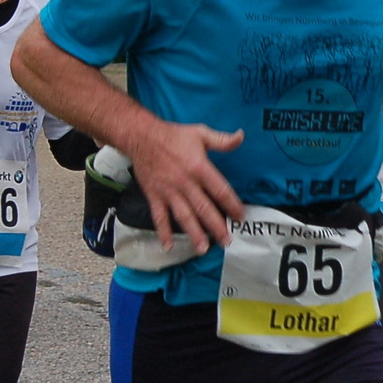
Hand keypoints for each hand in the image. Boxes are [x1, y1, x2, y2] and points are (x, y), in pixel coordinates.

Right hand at [129, 123, 245, 254]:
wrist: (141, 136)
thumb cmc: (173, 135)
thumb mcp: (200, 133)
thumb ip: (222, 140)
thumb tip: (241, 137)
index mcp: (199, 168)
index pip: (220, 190)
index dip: (232, 205)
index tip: (241, 217)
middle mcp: (185, 183)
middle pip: (204, 209)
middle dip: (217, 227)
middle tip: (227, 241)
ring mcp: (169, 192)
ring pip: (184, 216)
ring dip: (194, 234)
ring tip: (203, 249)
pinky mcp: (154, 196)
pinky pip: (159, 217)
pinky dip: (163, 232)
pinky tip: (168, 246)